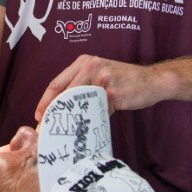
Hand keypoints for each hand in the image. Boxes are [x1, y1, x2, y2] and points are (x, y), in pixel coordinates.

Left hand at [34, 54, 164, 120]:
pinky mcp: (113, 91)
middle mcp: (91, 66)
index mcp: (84, 62)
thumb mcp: (100, 74)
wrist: (152, 81)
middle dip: (54, 112)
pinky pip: (97, 109)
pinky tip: (92, 125)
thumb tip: (62, 108)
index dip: (45, 101)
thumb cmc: (124, 80)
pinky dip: (94, 118)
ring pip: (79, 102)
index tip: (39, 115)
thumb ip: (82, 85)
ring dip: (72, 118)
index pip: (57, 82)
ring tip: (67, 130)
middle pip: (63, 93)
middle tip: (48, 127)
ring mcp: (102, 78)